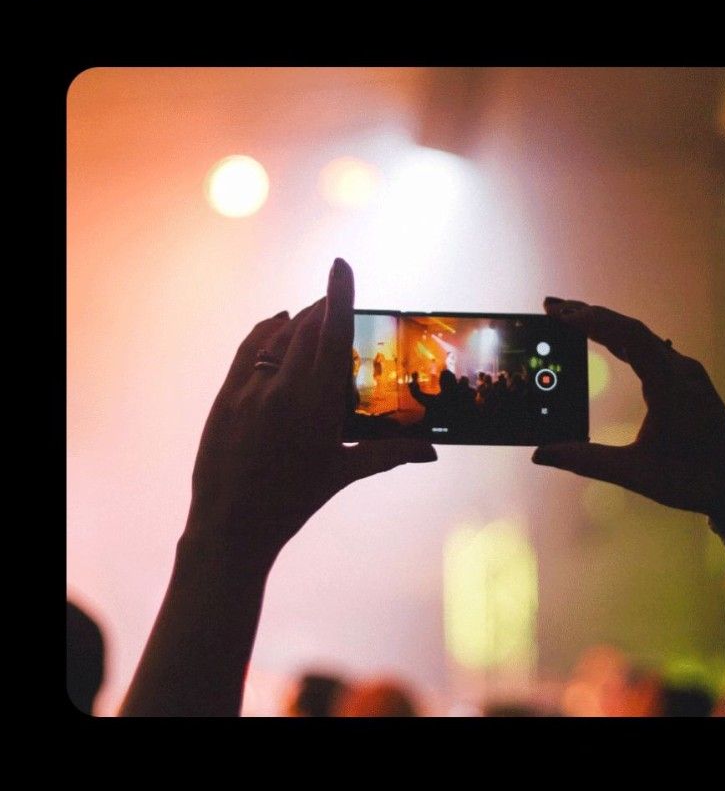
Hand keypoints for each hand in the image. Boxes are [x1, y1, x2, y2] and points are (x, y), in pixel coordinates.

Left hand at [185, 258, 434, 571]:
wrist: (231, 526)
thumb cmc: (292, 503)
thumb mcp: (342, 473)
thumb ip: (388, 453)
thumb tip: (432, 451)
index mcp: (315, 404)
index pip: (331, 335)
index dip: (338, 295)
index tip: (341, 265)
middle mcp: (281, 388)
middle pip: (306, 328)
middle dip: (324, 309)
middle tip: (339, 300)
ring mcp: (249, 388)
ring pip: (278, 337)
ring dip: (299, 321)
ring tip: (314, 315)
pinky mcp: (226, 395)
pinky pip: (249, 348)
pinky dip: (267, 331)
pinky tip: (279, 324)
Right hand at [533, 298, 724, 531]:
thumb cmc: (696, 481)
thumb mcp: (635, 473)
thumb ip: (586, 461)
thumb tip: (540, 455)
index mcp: (671, 384)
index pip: (628, 336)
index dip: (591, 320)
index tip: (558, 312)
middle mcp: (682, 371)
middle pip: (632, 329)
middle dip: (590, 315)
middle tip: (551, 306)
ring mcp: (689, 376)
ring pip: (644, 339)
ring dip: (608, 326)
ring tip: (572, 320)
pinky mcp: (691, 386)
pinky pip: (654, 352)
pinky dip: (626, 343)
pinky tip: (613, 345)